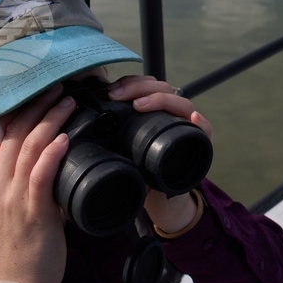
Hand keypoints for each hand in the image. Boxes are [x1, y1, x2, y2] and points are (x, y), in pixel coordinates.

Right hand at [0, 83, 73, 282]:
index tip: (36, 91)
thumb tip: (49, 153)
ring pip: (28, 148)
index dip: (16, 109)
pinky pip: (39, 175)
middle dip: (37, 106)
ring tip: (69, 102)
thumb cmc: (23, 244)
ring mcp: (11, 197)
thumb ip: (25, 179)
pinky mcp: (31, 211)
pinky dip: (52, 153)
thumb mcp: (15, 205)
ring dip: (50, 121)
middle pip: (14, 134)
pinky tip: (65, 138)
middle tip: (59, 87)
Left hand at [107, 75, 213, 233]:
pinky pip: (205, 131)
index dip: (129, 83)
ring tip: (140, 105)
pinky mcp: (199, 145)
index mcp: (152, 111)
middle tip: (118, 96)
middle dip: (139, 87)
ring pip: (181, 104)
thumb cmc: (137, 170)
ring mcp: (186, 128)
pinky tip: (192, 119)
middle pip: (162, 88)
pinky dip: (201, 123)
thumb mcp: (118, 147)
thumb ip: (105, 132)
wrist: (157, 199)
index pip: (145, 85)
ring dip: (162, 100)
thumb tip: (76, 117)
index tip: (110, 92)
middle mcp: (171, 114)